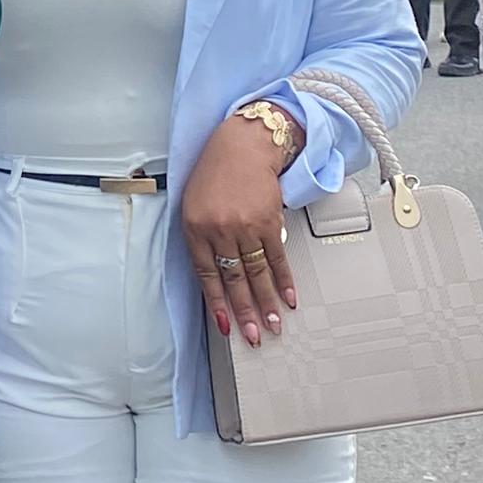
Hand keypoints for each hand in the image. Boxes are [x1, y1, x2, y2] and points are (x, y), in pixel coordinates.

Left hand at [177, 115, 298, 348]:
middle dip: (245, 312)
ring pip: (257, 273)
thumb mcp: (193, 205)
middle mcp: (219, 230)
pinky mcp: (269, 221)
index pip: (206, 276)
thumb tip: (217, 276)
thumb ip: (202, 239)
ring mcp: (245, 227)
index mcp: (194, 229)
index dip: (217, 304)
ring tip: (274, 325)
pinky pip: (277, 257)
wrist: (242, 146)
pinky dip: (284, 280)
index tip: (226, 326)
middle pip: (234, 280)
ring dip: (267, 303)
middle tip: (253, 337)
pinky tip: (289, 298)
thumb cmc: (214, 175)